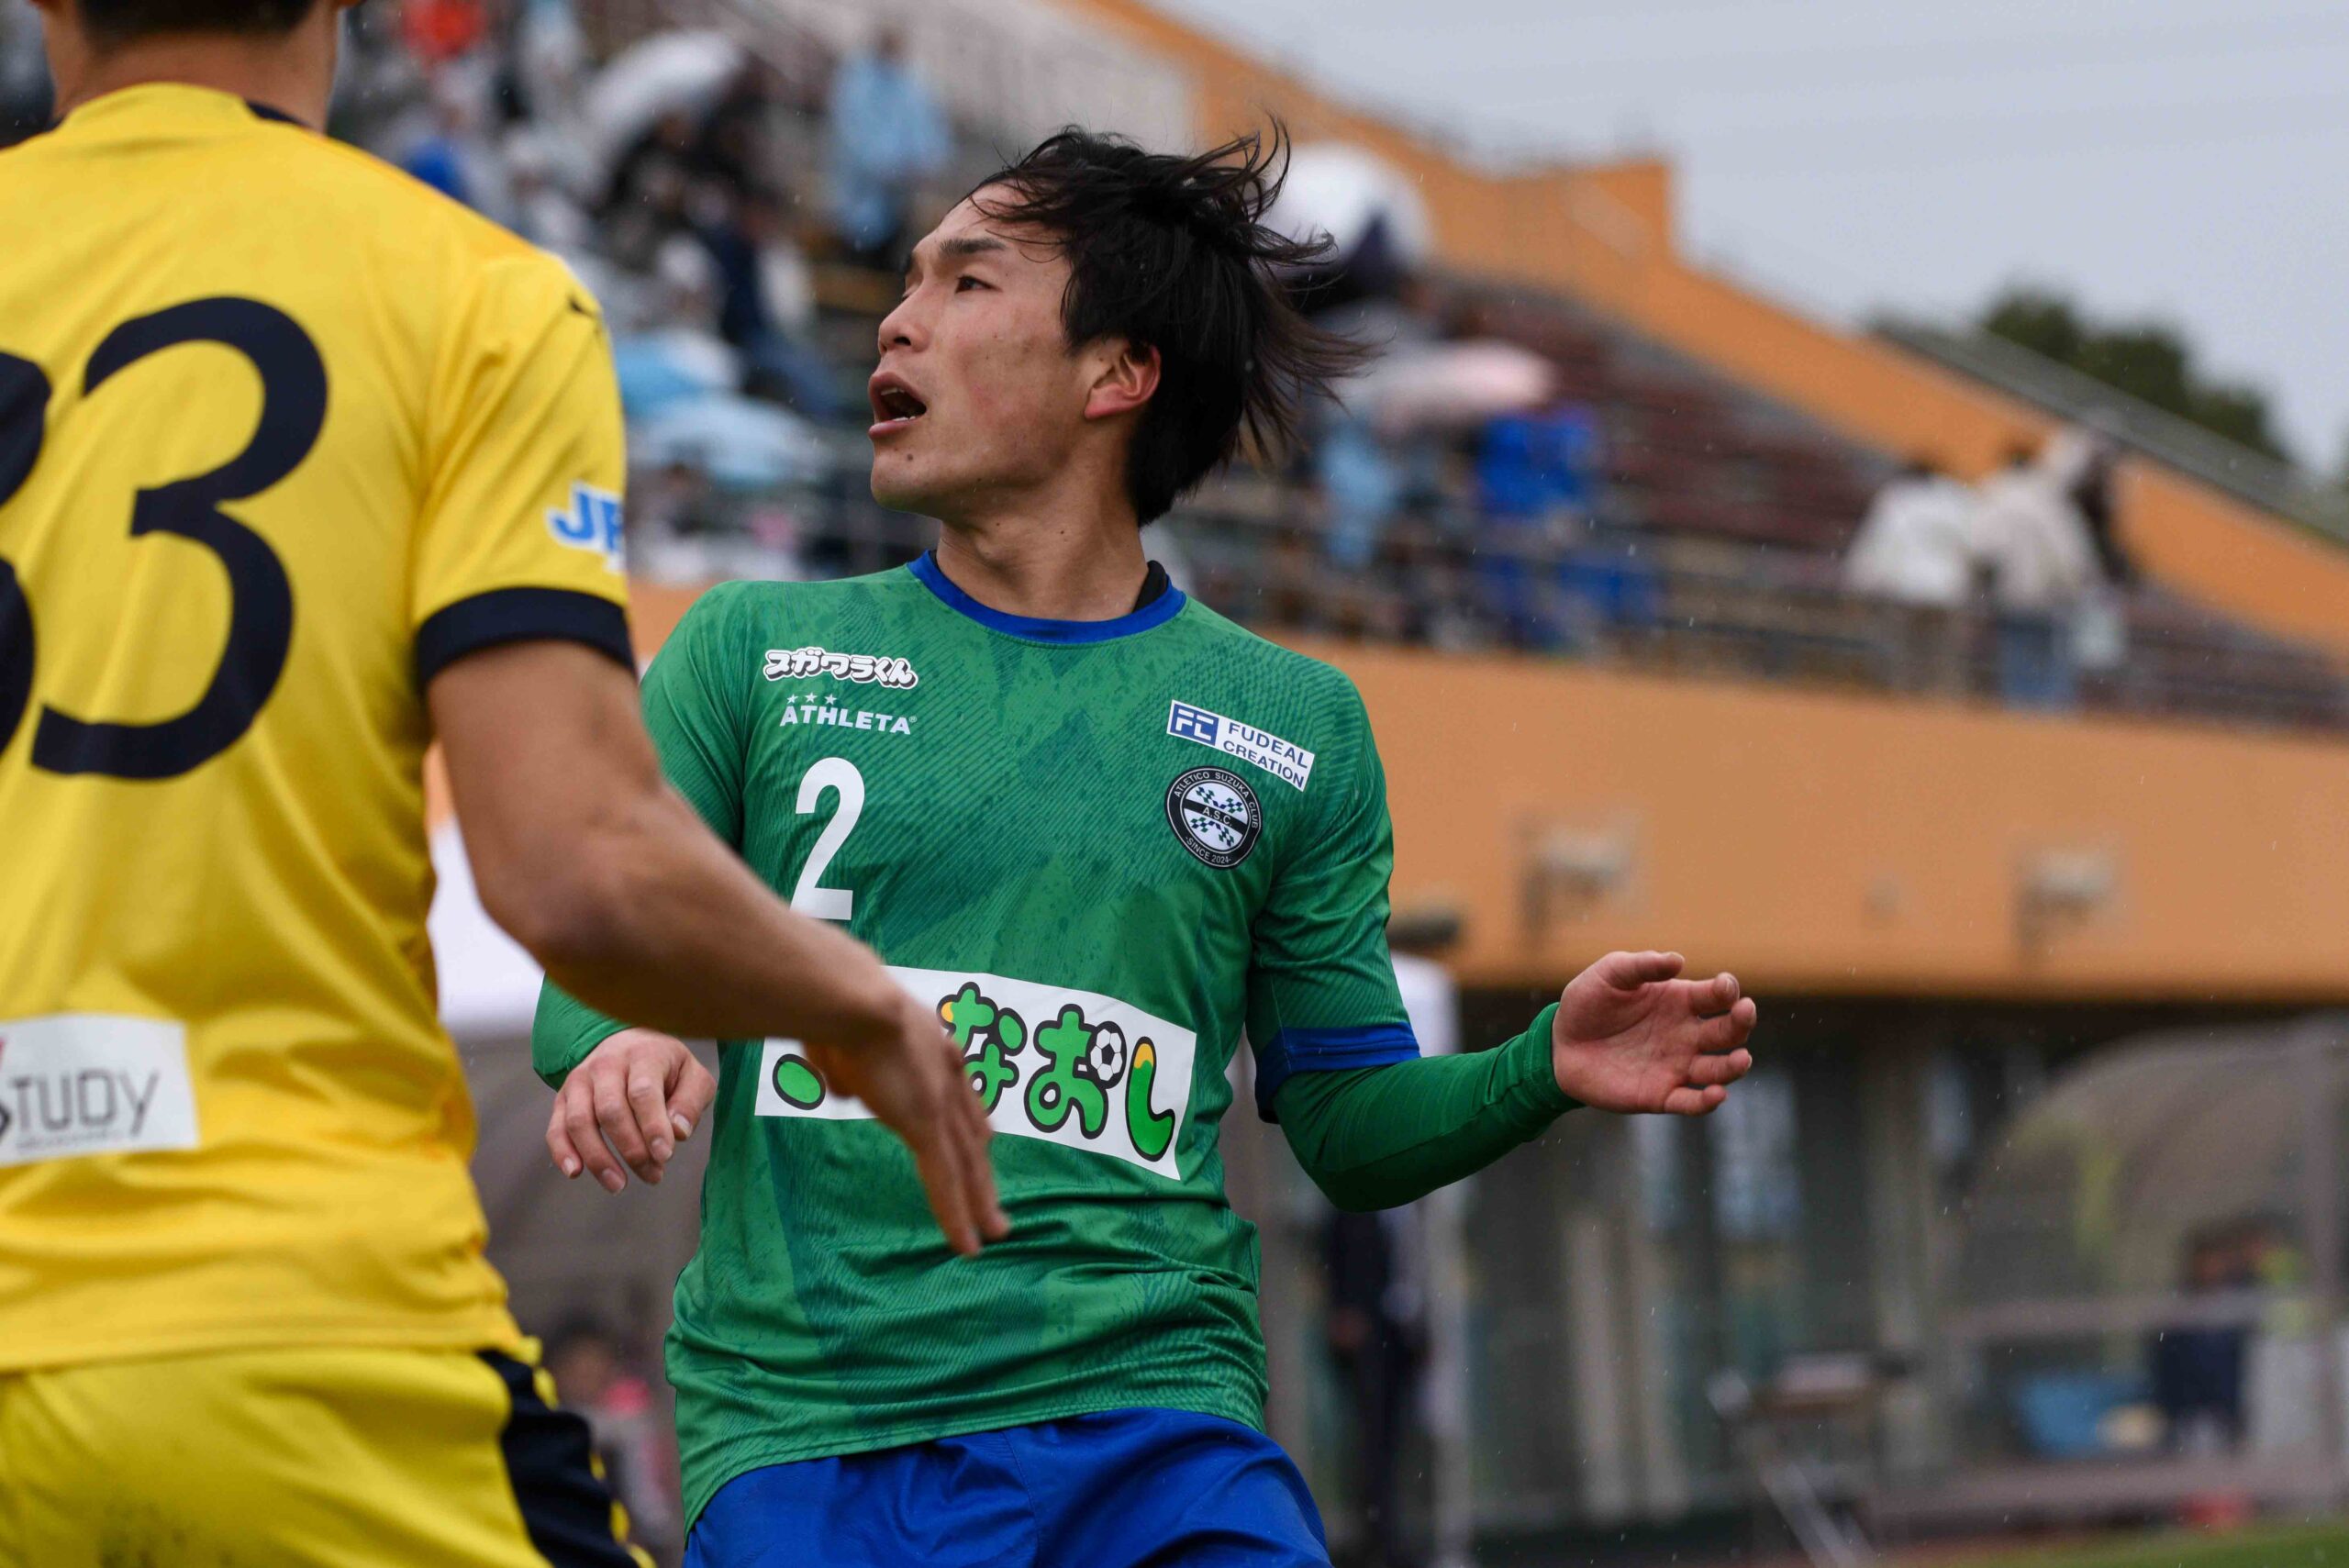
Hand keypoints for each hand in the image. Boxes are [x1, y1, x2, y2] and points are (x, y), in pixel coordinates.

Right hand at [548, 1028, 716, 1191]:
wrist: (630, 1044)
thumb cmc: (668, 1068)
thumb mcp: (693, 1076)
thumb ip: (690, 1102)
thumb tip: (677, 1133)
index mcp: (642, 1054)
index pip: (643, 1092)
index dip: (653, 1127)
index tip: (664, 1156)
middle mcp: (606, 1063)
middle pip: (610, 1111)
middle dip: (631, 1149)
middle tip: (653, 1175)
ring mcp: (580, 1080)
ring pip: (579, 1121)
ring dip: (598, 1158)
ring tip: (619, 1185)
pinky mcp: (563, 1097)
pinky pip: (556, 1127)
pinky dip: (562, 1152)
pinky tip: (575, 1173)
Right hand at [804, 993, 1010, 1257]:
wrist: (851, 997)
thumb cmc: (833, 1004)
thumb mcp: (841, 1039)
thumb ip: (847, 1068)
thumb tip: (845, 1086)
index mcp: (931, 1048)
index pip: (959, 1098)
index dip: (971, 1125)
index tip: (985, 1144)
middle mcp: (947, 1075)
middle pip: (973, 1135)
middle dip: (984, 1172)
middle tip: (996, 1204)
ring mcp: (940, 1103)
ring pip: (968, 1164)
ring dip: (980, 1203)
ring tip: (995, 1234)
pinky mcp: (927, 1126)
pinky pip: (946, 1181)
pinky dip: (956, 1216)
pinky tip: (968, 1245)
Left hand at [1551, 950, 1756, 1115]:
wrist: (1560, 1044)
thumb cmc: (1588, 1003)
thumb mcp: (1610, 974)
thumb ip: (1641, 965)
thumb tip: (1677, 961)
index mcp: (1680, 1001)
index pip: (1716, 995)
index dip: (1727, 990)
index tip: (1725, 987)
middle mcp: (1686, 1034)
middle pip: (1728, 1031)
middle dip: (1742, 1021)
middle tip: (1745, 1012)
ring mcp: (1677, 1065)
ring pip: (1719, 1069)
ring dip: (1735, 1066)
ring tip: (1742, 1058)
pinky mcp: (1661, 1095)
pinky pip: (1692, 1102)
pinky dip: (1707, 1101)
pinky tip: (1716, 1094)